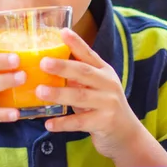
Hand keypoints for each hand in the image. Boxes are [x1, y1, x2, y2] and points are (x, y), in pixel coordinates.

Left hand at [36, 28, 145, 163]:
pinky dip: (63, 123)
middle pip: (84, 72)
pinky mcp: (105, 123)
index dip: (76, 43)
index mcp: (104, 72)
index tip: (62, 32)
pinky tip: (48, 124)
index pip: (89, 54)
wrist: (127, 135)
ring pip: (81, 97)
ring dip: (59, 94)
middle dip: (63, 66)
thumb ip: (79, 77)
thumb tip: (48, 66)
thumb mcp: (96, 87)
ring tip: (39, 92)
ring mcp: (108, 104)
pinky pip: (80, 122)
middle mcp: (108, 84)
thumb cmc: (104, 106)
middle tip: (43, 62)